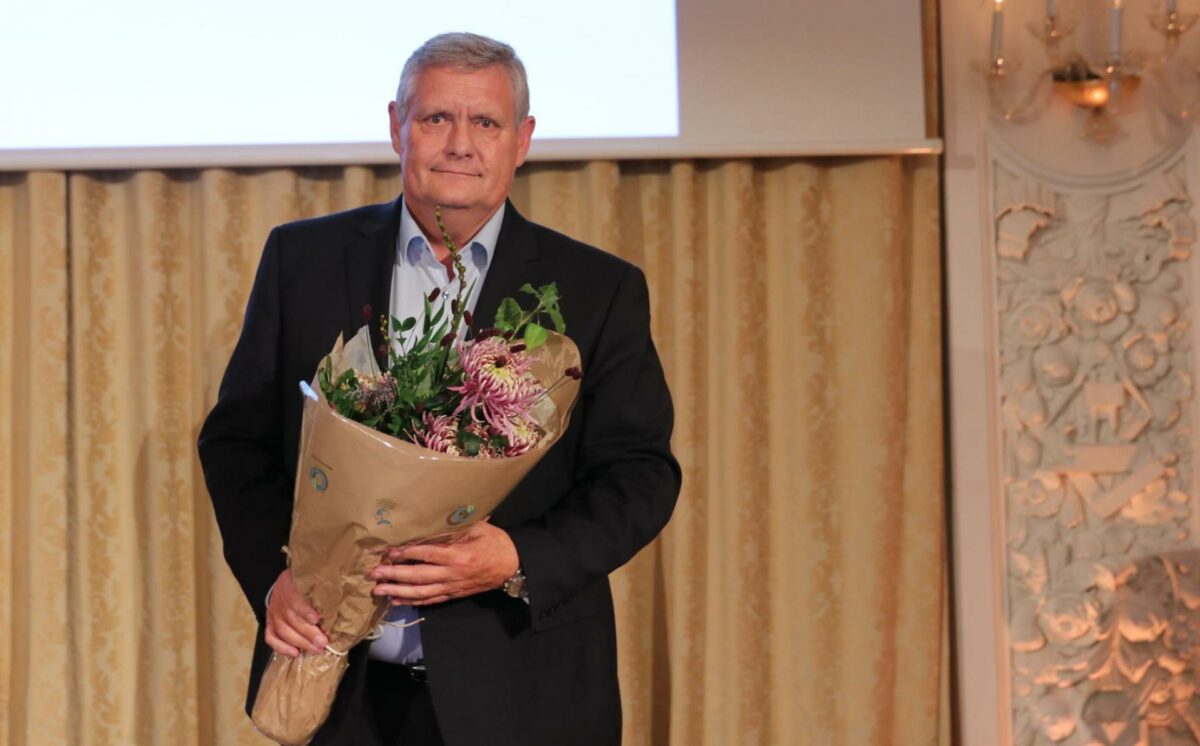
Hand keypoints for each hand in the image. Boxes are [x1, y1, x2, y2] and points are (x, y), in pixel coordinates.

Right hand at [264, 568, 327, 657]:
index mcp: (289, 584)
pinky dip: (282, 647)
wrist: (288, 582)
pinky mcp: (270, 623)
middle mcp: (279, 599)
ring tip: (315, 649)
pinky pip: (271, 638)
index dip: (304, 610)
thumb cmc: (306, 583)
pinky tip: (295, 653)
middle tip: (322, 642)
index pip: (293, 598)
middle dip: (308, 632)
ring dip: (300, 642)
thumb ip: (322, 588)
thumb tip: (341, 598)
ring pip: (283, 630)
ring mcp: (273, 612)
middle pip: (290, 618)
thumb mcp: (313, 579)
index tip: (316, 619)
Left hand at [370, 521, 519, 605]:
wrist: (512, 566)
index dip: (407, 554)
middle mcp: (453, 574)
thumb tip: (434, 517)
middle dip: (394, 575)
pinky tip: (397, 601)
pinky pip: (430, 600)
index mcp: (459, 555)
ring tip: (379, 591)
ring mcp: (452, 586)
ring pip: (421, 592)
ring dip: (398, 592)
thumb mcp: (479, 528)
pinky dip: (413, 601)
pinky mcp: (453, 594)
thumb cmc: (495, 543)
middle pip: (418, 576)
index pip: (427, 555)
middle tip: (374, 574)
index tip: (390, 552)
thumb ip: (456, 526)